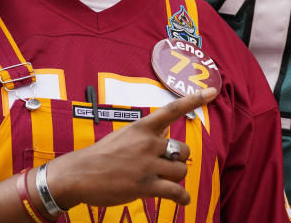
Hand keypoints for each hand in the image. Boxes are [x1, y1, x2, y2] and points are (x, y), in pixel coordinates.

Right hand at [43, 87, 217, 208]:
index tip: (213, 90)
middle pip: (183, 150)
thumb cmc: (101, 156)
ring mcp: (147, 165)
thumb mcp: (124, 136)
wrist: (77, 175)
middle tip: (166, 166)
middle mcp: (148, 144)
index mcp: (142, 128)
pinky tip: (183, 199)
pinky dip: (182, 197)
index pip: (173, 109)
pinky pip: (174, 191)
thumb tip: (166, 131)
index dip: (195, 99)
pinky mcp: (145, 186)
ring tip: (164, 181)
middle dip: (179, 159)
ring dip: (176, 177)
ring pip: (181, 170)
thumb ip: (148, 134)